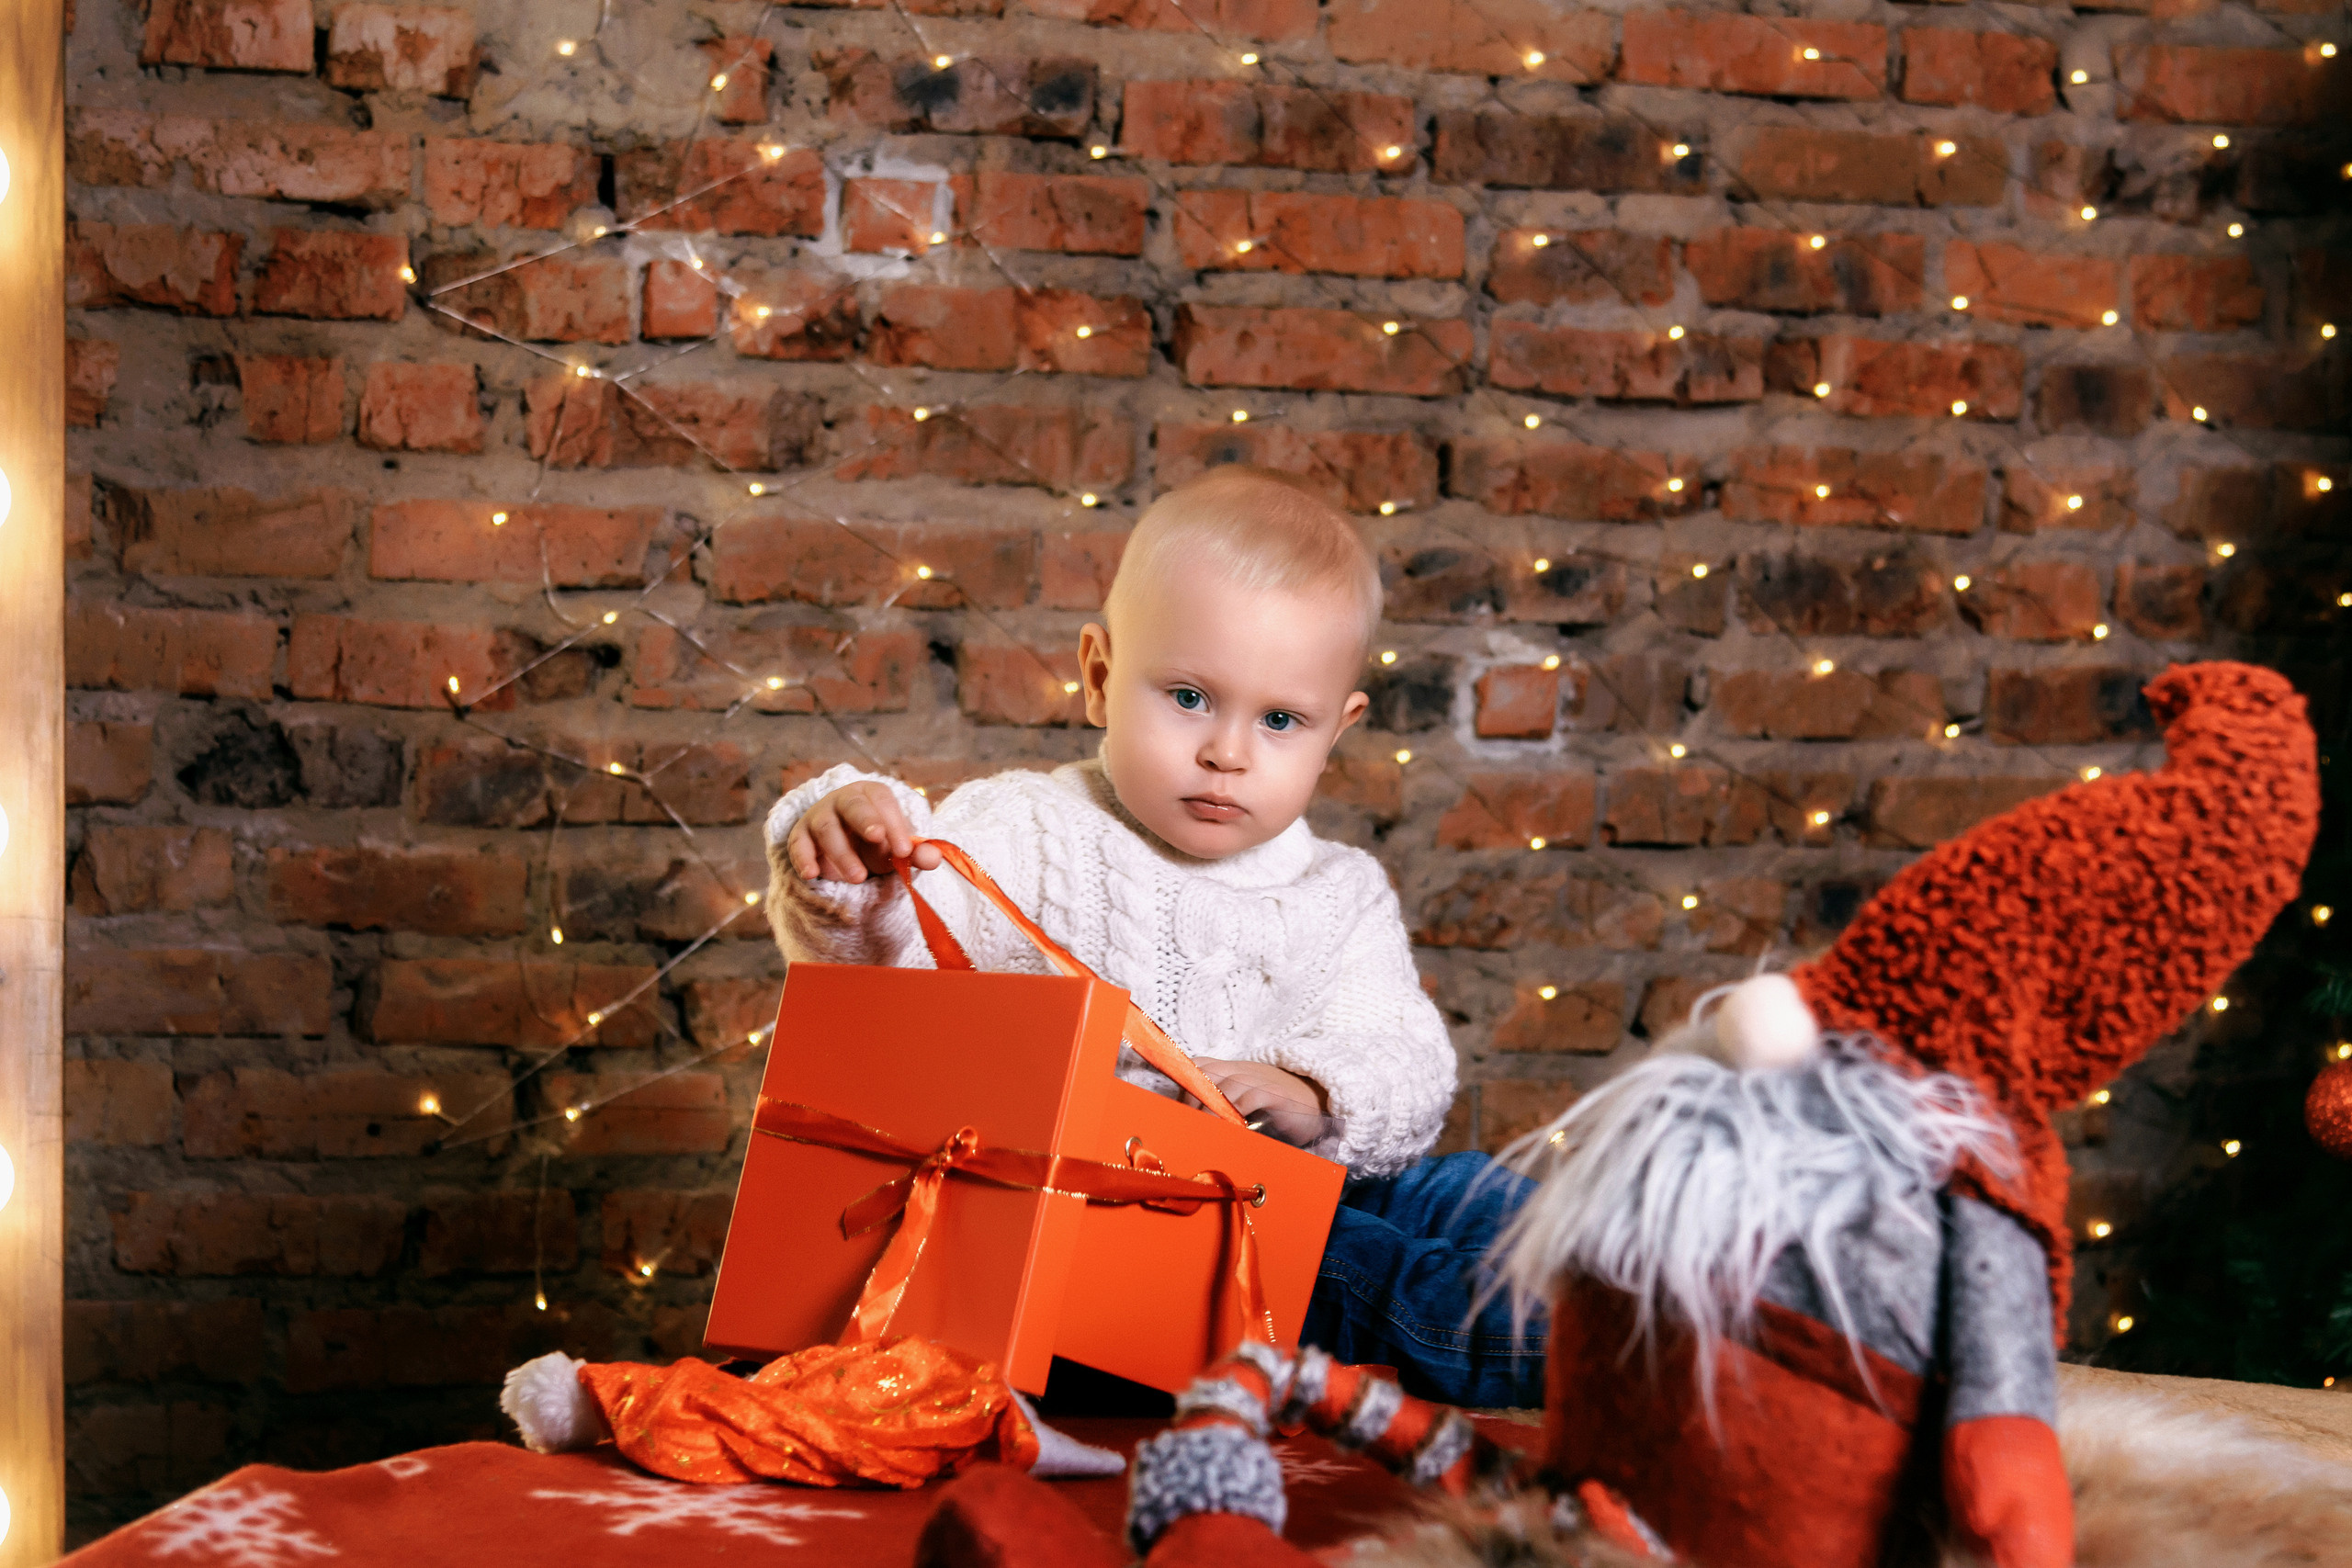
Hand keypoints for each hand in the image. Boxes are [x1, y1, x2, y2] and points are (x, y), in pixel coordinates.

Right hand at [784, 782, 941, 883]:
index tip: (905, 850)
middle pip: (852, 806)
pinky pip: (799, 843)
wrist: (844, 848)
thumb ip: (916, 853)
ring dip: (842, 853)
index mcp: (871, 795)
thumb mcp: (896, 848)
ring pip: (827, 828)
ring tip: (858, 878)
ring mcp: (819, 816)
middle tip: (877, 839)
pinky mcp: (801, 836)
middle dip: (865, 820)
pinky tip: (812, 874)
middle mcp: (843, 800)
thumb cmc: (876, 843)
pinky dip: (803, 858)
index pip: (883, 802)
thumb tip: (935, 858)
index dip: (895, 824)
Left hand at [1193, 1060, 1328, 1146]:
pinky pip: (1250, 1097)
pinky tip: (1234, 1128)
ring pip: (1225, 1086)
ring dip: (1212, 1110)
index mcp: (1231, 1070)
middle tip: (1189, 1124)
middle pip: (1206, 1074)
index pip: (1198, 1065)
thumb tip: (1190, 1123)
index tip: (1178, 1108)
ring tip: (1207, 1130)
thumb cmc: (1272, 1106)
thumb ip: (1220, 1105)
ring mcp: (1258, 1079)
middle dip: (1192, 1099)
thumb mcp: (1242, 1100)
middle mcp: (1241, 1070)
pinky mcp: (1275, 1093)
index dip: (1185, 1084)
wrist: (1315, 1101)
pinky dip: (1238, 1113)